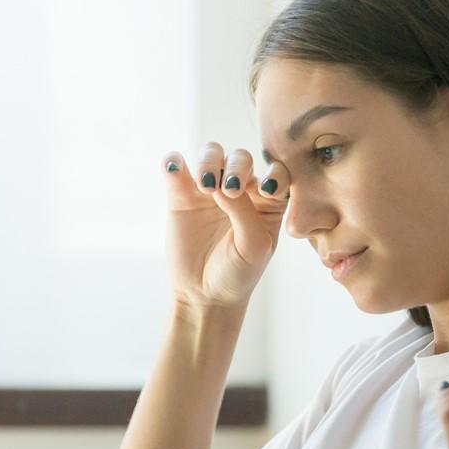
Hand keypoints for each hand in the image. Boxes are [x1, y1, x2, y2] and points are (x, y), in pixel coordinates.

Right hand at [161, 142, 288, 310]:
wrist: (204, 294)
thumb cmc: (239, 272)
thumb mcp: (253, 245)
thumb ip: (244, 210)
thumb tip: (222, 182)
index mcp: (267, 200)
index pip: (275, 172)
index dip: (273, 173)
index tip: (265, 191)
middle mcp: (240, 188)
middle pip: (240, 158)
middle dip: (236, 167)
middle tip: (229, 190)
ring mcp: (209, 189)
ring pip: (210, 154)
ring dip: (208, 161)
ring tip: (205, 185)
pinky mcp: (180, 194)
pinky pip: (175, 166)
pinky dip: (173, 161)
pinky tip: (174, 169)